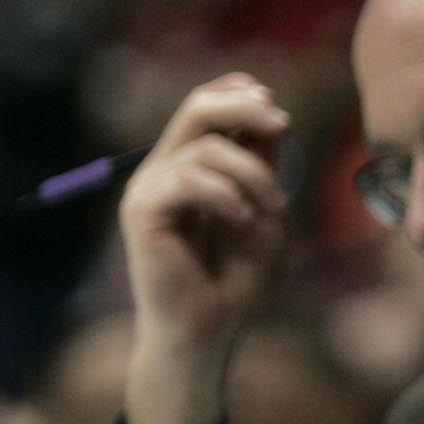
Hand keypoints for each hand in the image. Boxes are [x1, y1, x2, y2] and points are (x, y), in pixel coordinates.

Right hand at [120, 74, 291, 423]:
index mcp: (191, 165)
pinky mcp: (140, 213)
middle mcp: (164, 170)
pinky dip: (226, 195)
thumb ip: (263, 163)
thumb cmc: (238, 277)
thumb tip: (269, 113)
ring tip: (269, 210)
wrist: (212, 329)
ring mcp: (148, 189)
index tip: (279, 113)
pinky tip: (244, 220)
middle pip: (195, 107)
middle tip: (282, 124)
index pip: (206, 106)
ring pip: (203, 147)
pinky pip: (187, 180)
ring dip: (251, 174)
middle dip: (244, 108)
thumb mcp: (266, 207)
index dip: (240, 93)